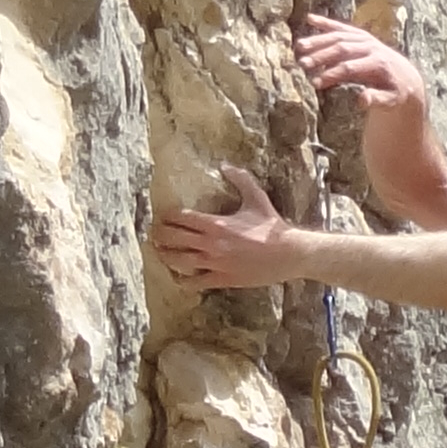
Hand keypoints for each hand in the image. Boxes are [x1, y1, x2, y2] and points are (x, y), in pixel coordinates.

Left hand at [153, 165, 309, 290]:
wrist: (290, 254)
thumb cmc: (273, 227)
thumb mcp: (257, 199)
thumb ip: (240, 180)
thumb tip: (225, 166)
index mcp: (216, 224)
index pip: (179, 217)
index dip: (167, 216)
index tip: (164, 216)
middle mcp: (211, 244)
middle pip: (172, 238)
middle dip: (159, 235)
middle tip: (156, 233)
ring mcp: (215, 263)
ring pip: (178, 261)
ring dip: (165, 256)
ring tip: (160, 253)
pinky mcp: (223, 279)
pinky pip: (196, 282)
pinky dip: (183, 280)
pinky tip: (179, 277)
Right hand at [296, 13, 428, 118]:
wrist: (405, 76)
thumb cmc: (395, 91)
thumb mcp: (391, 100)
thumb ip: (377, 100)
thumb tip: (361, 101)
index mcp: (378, 63)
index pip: (350, 68)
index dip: (332, 74)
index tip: (315, 83)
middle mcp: (371, 47)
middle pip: (342, 49)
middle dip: (321, 57)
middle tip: (302, 65)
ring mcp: (365, 38)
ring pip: (338, 36)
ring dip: (318, 40)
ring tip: (299, 47)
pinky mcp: (360, 34)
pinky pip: (341, 27)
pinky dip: (325, 22)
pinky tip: (309, 19)